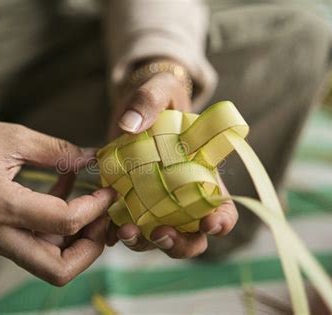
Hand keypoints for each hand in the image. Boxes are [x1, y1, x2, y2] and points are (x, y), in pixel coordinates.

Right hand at [0, 120, 114, 285]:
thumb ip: (57, 151)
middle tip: (103, 216)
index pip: (65, 222)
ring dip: (79, 240)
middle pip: (58, 270)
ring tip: (91, 204)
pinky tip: (67, 190)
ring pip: (51, 263)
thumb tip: (93, 158)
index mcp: (1, 206)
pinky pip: (40, 244)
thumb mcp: (12, 137)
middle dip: (91, 247)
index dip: (96, 208)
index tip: (109, 190)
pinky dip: (61, 227)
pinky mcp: (1, 237)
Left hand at [107, 61, 237, 257]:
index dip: (221, 222)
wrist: (134, 105)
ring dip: (145, 243)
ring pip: (159, 238)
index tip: (209, 223)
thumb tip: (129, 125)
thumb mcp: (160, 88)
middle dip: (180, 244)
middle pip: (192, 236)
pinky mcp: (130, 201)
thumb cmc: (159, 95)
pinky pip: (129, 226)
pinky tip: (108, 227)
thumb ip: (149, 100)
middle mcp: (183, 197)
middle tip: (161, 234)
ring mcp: (156, 203)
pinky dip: (119, 233)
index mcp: (203, 174)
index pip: (223, 208)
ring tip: (126, 231)